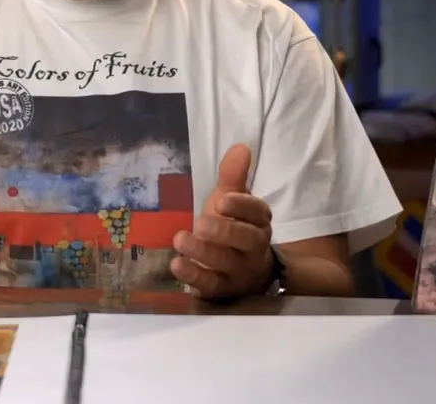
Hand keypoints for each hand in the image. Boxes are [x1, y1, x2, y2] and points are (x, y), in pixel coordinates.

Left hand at [170, 144, 273, 299]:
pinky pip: (210, 285)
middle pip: (246, 240)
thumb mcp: (231, 201)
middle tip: (202, 223)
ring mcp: (238, 271)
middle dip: (225, 231)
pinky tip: (176, 264)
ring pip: (226, 263)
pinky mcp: (221, 289)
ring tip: (180, 240)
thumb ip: (233, 177)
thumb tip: (241, 146)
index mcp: (258, 221)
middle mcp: (253, 247)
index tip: (223, 200)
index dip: (241, 206)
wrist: (245, 274)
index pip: (256, 212)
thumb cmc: (234, 229)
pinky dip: (194, 276)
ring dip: (203, 252)